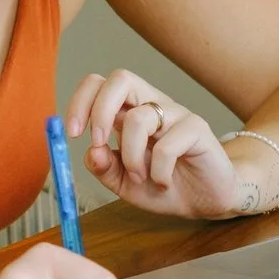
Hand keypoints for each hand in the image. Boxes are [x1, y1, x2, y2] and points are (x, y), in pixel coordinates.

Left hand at [66, 69, 257, 218]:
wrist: (205, 200)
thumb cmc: (163, 185)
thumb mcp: (123, 183)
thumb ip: (104, 168)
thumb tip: (91, 152)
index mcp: (128, 112)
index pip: (99, 85)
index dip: (80, 102)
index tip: (72, 133)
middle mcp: (151, 106)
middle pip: (120, 78)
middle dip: (100, 109)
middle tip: (96, 142)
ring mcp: (175, 114)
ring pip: (140, 118)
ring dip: (131, 156)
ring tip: (140, 178)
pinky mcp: (197, 128)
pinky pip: (168, 145)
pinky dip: (158, 171)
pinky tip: (164, 182)